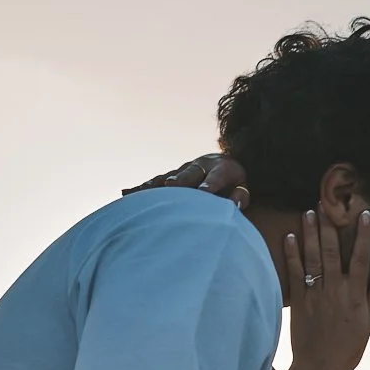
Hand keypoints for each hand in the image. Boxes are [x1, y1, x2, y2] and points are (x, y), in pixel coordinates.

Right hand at [122, 152, 249, 210]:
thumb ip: (240, 196)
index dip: (208, 186)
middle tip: (171, 186)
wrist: (224, 164)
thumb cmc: (235, 183)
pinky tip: (125, 194)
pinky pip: (155, 182)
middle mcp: (199, 166)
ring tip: (143, 193)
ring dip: (156, 185)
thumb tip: (235, 205)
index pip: (214, 179)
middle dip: (179, 180)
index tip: (203, 194)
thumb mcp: (243, 188)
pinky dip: (141, 188)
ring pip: (168, 176)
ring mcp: (182, 170)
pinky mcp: (170, 176)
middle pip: (188, 174)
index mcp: (221, 169)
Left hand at [281, 206, 369, 369]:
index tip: (364, 213)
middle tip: (327, 203)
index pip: (362, 258)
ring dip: (310, 233)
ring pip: (313, 257)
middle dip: (330, 225)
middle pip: (334, 251)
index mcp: (356, 295)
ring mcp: (316, 294)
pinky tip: (289, 237)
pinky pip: (295, 273)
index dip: (363, 235)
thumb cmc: (348, 349)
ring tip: (309, 211)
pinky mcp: (299, 301)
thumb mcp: (369, 322)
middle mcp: (336, 290)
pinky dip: (292, 254)